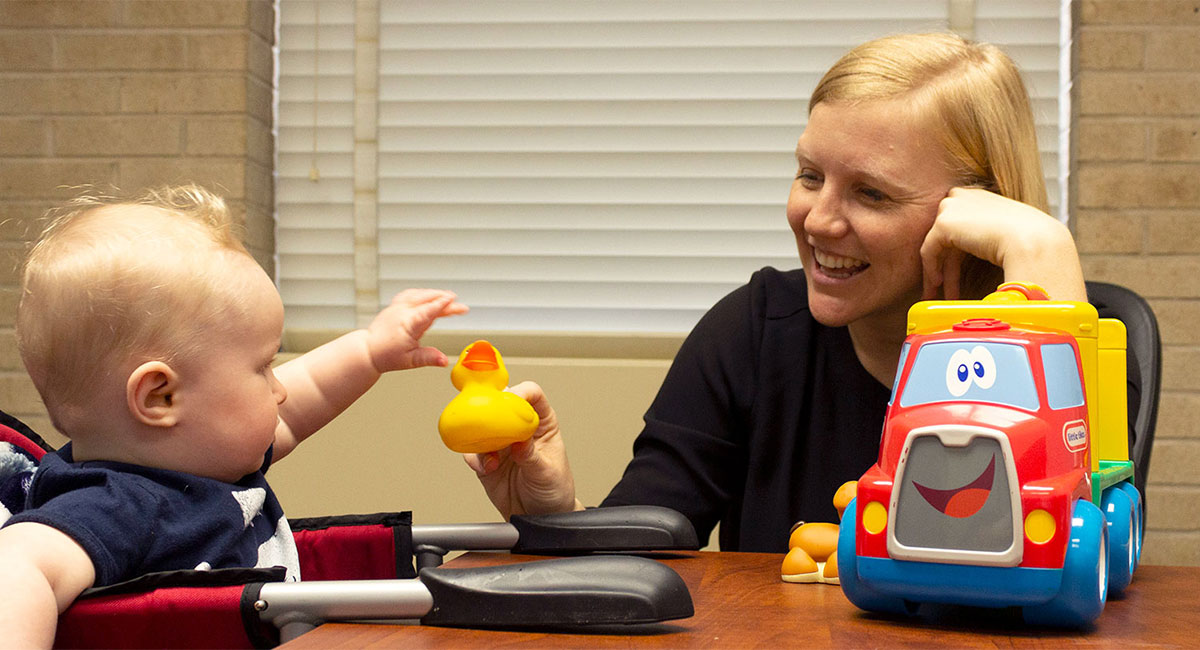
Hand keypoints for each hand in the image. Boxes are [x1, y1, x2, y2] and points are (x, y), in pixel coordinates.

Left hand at [366, 289, 468, 372]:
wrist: (368, 351)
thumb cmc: (386, 356)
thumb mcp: (411, 361)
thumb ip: (429, 358)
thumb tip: (444, 361)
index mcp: (407, 324)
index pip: (427, 310)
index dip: (441, 304)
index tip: (453, 299)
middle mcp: (401, 312)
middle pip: (426, 299)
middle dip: (443, 298)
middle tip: (458, 303)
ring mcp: (397, 307)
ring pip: (418, 294)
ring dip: (434, 294)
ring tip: (448, 298)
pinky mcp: (394, 305)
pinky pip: (410, 294)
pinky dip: (422, 293)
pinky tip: (429, 295)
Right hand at [463, 381, 582, 518]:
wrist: (540, 516)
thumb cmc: (555, 489)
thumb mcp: (548, 472)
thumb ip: (532, 456)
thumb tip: (519, 442)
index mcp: (542, 423)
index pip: (532, 395)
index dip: (520, 392)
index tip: (509, 400)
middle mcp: (519, 428)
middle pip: (501, 404)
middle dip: (491, 408)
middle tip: (486, 419)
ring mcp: (501, 443)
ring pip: (482, 426)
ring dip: (480, 436)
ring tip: (489, 454)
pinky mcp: (486, 460)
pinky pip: (472, 452)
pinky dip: (474, 458)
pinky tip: (485, 467)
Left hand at [920, 187, 1084, 300]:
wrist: (1034, 242)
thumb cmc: (1032, 243)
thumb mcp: (1010, 234)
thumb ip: (991, 237)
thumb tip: (986, 253)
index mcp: (982, 197)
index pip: (962, 225)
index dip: (958, 253)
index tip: (960, 275)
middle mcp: (965, 196)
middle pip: (948, 236)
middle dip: (945, 266)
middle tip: (943, 290)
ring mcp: (953, 207)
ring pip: (938, 245)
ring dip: (939, 272)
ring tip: (941, 296)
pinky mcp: (944, 223)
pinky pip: (929, 250)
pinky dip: (932, 269)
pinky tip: (939, 286)